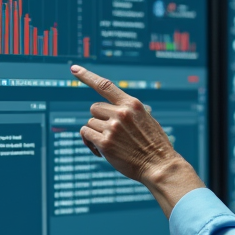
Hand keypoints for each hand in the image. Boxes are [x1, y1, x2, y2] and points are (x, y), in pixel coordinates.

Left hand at [71, 64, 203, 214]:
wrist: (159, 165)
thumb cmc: (154, 145)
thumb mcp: (146, 120)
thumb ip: (129, 112)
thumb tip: (112, 109)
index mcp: (132, 104)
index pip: (105, 85)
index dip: (87, 76)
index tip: (74, 68)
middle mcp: (121, 113)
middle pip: (94, 109)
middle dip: (99, 120)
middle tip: (110, 133)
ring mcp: (112, 127)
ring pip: (90, 123)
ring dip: (95, 133)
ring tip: (109, 144)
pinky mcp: (105, 142)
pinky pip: (86, 135)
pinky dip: (89, 142)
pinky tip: (100, 151)